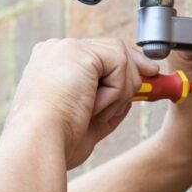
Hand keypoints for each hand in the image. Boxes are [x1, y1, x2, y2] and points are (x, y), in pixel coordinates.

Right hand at [10, 38, 158, 168]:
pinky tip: (94, 106)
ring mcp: (65, 48)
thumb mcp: (87, 117)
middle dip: (134, 70)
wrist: (38, 143)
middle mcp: (55, 51)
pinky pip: (120, 64)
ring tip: (95, 113)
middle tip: (153, 83)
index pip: (96, 57)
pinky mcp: (78, 52)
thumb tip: (138, 86)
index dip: (123, 70)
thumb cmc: (55, 140)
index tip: (145, 81)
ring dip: (120, 91)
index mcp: (51, 66)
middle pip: (110, 49)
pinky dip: (117, 90)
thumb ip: (109, 98)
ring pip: (119, 56)